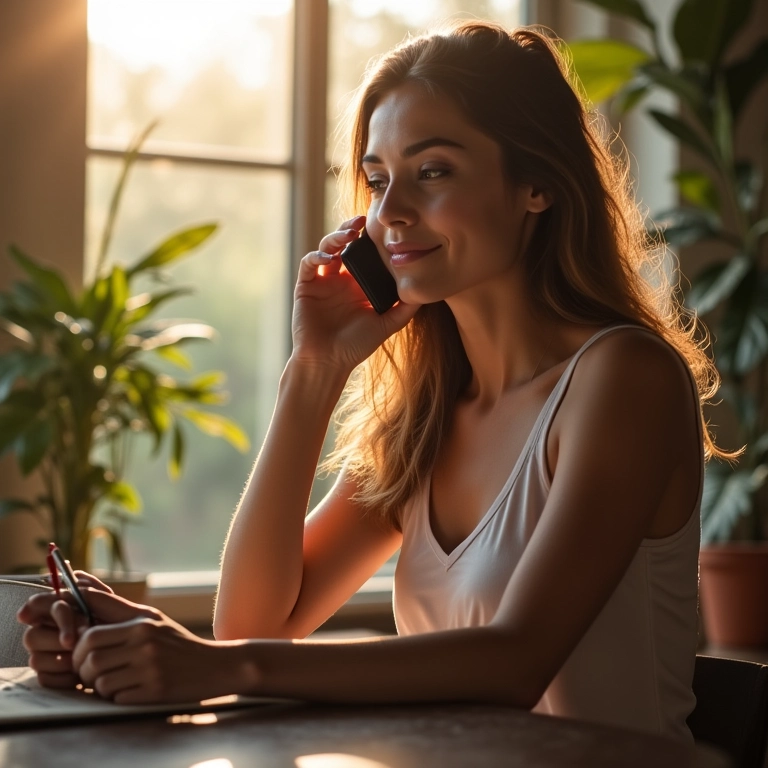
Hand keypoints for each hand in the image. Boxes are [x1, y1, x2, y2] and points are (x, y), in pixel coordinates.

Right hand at [17, 571, 115, 688]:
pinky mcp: (52, 677)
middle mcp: (48, 633)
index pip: (36, 605)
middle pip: (31, 636)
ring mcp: (48, 657)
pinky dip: (63, 677)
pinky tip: (80, 675)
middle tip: (78, 637)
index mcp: (58, 612)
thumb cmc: (121, 623)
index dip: (35, 606)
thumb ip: (88, 588)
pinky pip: (45, 679)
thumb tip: (64, 576)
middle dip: (56, 637)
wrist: (132, 651)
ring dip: (62, 658)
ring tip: (84, 655)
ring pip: (36, 659)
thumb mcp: (110, 602)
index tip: (52, 609)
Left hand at [71, 591, 230, 703]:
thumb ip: (118, 610)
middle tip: (89, 674)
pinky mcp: (156, 691)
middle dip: (83, 671)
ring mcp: (151, 668)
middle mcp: (145, 644)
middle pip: (91, 661)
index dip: (76, 648)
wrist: (214, 665)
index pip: (90, 635)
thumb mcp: (152, 619)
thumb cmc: (176, 642)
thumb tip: (82, 593)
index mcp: (142, 625)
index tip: (80, 654)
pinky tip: (128, 691)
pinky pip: (118, 699)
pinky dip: (117, 698)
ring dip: (99, 687)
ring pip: (101, 683)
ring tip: (110, 683)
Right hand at [292, 215, 420, 372]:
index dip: (371, 238)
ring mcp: (322, 281)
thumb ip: (405, 309)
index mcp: (359, 283)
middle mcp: (340, 278)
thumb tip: (426, 291)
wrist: (328, 362)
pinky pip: (309, 263)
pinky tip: (330, 257)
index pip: (365, 253)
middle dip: (351, 228)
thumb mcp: (387, 325)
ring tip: (349, 234)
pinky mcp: (306, 286)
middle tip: (362, 219)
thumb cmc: (356, 346)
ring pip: (326, 248)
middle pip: (344, 243)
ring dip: (336, 237)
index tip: (383, 227)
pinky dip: (317, 255)